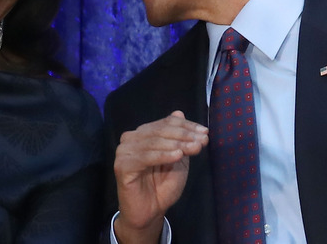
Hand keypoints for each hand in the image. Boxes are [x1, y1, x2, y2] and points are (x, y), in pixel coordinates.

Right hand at [113, 110, 207, 243]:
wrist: (149, 212)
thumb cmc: (163, 186)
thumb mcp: (177, 159)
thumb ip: (179, 138)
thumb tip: (179, 113)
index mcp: (143, 134)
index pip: (166, 122)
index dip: (186, 126)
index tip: (205, 133)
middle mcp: (131, 138)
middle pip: (160, 130)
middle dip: (184, 135)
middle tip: (202, 142)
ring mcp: (124, 151)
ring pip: (154, 142)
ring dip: (177, 144)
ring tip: (194, 149)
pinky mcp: (121, 166)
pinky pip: (145, 157)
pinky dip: (162, 155)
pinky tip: (177, 156)